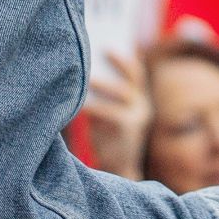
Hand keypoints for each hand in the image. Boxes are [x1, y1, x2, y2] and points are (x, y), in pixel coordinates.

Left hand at [82, 48, 152, 180]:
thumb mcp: (110, 114)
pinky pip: (106, 111)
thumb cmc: (107, 139)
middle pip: (130, 79)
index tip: (107, 45)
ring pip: (120, 93)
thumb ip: (104, 96)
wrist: (117, 173)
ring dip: (101, 83)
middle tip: (96, 53)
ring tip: (83, 77)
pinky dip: (91, 105)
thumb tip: (84, 73)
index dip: (122, 58)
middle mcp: (143, 107)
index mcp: (139, 100)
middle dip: (116, 64)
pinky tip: (76, 102)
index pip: (135, 72)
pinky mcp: (126, 130)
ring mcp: (137, 118)